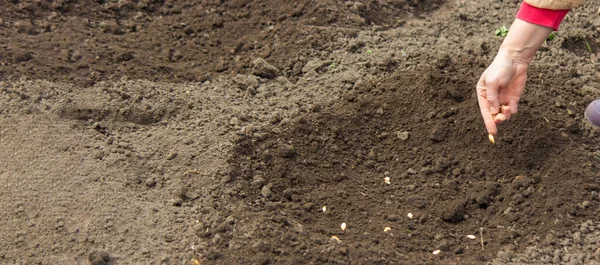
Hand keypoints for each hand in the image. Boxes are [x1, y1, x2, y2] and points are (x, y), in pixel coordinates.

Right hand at [476, 19, 551, 134]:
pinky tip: (513, 105)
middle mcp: (492, 99)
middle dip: (498, 119)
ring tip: (508, 110)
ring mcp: (503, 99)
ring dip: (506, 115)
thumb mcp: (493, 82)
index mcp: (483, 94)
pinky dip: (513, 110)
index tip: (492, 132)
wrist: (515, 60)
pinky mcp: (513, 98)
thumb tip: (494, 112)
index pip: (484, 111)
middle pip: (494, 115)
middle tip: (502, 119)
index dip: (488, 122)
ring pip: (504, 114)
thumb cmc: (500, 68)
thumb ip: (492, 97)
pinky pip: (512, 109)